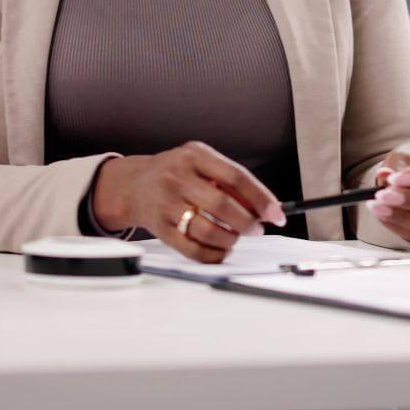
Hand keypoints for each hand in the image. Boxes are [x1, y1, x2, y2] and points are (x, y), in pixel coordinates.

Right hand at [92, 143, 284, 262]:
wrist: (133, 185)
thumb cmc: (176, 173)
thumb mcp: (201, 162)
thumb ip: (230, 180)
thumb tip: (264, 207)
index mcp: (194, 156)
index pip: (236, 177)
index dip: (260, 198)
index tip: (276, 213)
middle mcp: (178, 178)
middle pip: (222, 205)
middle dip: (247, 222)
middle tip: (257, 229)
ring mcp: (166, 203)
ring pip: (207, 230)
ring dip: (230, 239)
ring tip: (236, 238)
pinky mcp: (159, 228)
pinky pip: (191, 249)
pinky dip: (212, 254)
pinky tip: (221, 249)